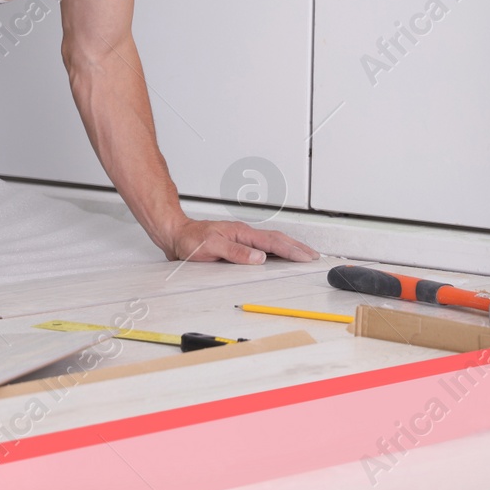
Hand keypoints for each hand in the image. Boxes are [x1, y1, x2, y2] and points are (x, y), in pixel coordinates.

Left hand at [159, 218, 320, 264]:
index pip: (272, 242)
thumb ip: (235, 252)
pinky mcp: (238, 244)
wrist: (177, 235)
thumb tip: (259, 257)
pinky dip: (276, 249)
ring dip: (289, 247)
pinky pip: (263, 245)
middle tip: (313, 255)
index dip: (291, 250)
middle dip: (297, 247)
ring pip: (272, 241)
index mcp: (241, 233)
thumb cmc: (190, 240)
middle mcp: (244, 234)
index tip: (306, 256)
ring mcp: (242, 238)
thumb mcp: (211, 247)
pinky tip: (279, 255)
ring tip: (303, 254)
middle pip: (277, 239)